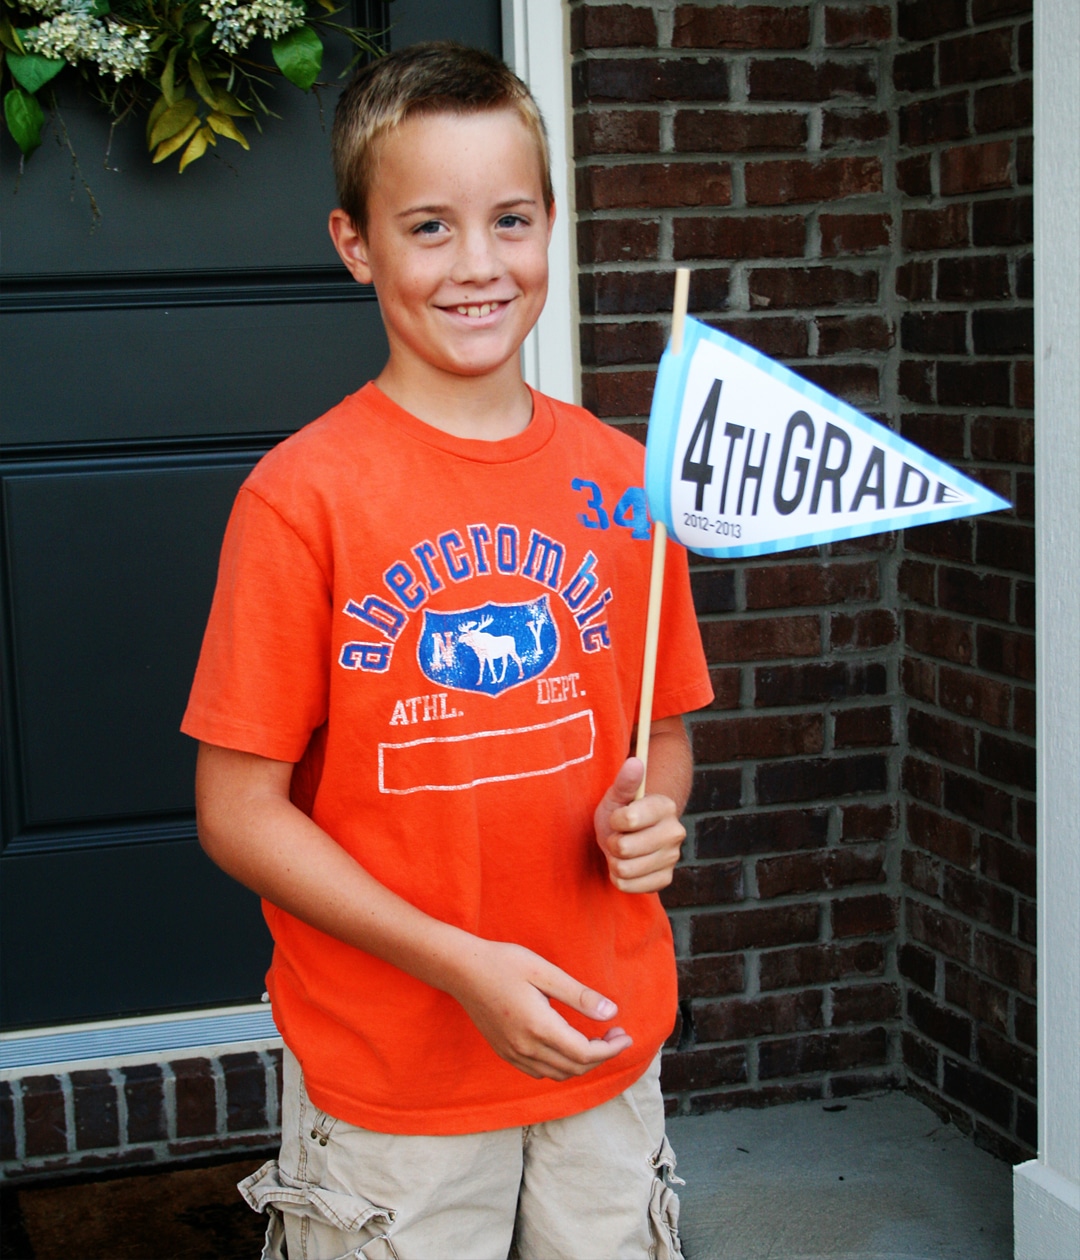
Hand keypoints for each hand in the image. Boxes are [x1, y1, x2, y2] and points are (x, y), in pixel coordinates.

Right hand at [448, 940, 632, 1079]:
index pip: (585, 1053)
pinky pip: (539, 1072)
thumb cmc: (503, 963)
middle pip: (575, 1068)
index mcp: (539, 1027)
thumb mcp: (545, 972)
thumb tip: (611, 1014)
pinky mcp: (504, 1052)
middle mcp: (525, 1048)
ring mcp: (513, 1053)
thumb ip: (579, 996)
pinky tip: (566, 1045)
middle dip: (602, 1055)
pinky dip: (560, 1066)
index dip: (611, 1049)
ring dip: (582, 1063)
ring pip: (558, 1074)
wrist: (461, 970)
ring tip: (596, 1040)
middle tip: (615, 1033)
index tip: (626, 1036)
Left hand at [594, 757, 685, 892]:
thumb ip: (625, 782)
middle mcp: (675, 832)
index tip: (618, 817)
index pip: (629, 819)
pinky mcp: (665, 879)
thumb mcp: (617, 796)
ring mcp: (672, 858)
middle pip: (624, 848)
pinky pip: (628, 886)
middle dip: (613, 843)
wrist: (629, 837)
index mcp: (665, 807)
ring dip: (615, 861)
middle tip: (619, 836)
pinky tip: (627, 865)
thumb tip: (635, 762)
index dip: (615, 820)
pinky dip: (620, 878)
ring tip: (622, 851)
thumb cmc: (620, 813)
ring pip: (624, 869)